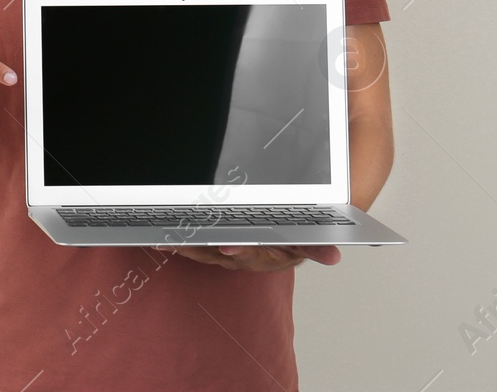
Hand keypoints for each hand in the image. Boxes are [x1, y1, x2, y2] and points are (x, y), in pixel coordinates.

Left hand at [152, 243, 341, 271]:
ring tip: (162, 239)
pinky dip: (179, 243)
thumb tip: (335, 256)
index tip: (227, 247)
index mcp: (266, 255)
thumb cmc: (294, 239)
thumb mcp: (308, 242)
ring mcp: (227, 255)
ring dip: (183, 245)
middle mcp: (244, 257)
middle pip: (219, 252)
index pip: (253, 252)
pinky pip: (195, 247)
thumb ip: (317, 247)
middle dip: (197, 247)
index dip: (240, 251)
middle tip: (177, 241)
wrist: (288, 242)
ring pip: (203, 250)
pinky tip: (160, 239)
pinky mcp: (214, 249)